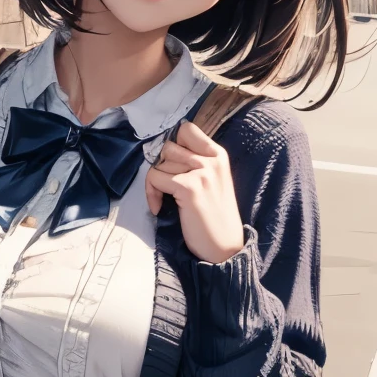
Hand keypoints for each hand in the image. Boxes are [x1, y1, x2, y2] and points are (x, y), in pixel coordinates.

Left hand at [145, 121, 244, 263]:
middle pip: (168, 147)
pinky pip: (155, 178)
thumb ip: (196, 163)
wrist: (224, 247)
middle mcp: (211, 160)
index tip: (172, 165)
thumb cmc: (215, 217)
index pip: (187, 129)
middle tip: (167, 187)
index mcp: (218, 155)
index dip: (173, 145)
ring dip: (155, 183)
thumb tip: (166, 151)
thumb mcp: (213, 181)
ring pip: (159, 163)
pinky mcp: (188, 188)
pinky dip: (151, 194)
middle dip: (162, 167)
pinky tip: (159, 208)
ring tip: (164, 200)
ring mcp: (201, 173)